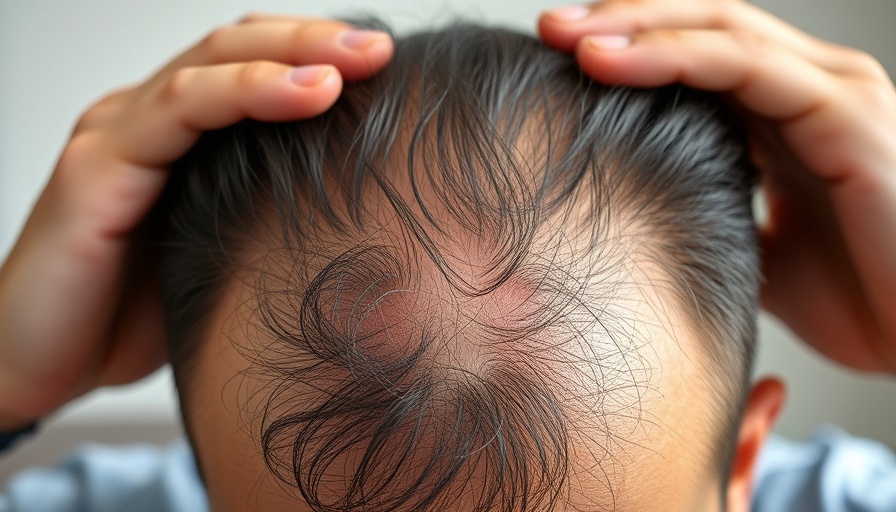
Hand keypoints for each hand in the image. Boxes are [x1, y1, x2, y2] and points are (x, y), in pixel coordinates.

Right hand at [0, 15, 393, 428]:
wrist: (35, 365)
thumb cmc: (128, 316)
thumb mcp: (216, 253)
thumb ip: (260, 215)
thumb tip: (350, 211)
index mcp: (177, 137)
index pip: (249, 67)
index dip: (314, 56)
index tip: (387, 68)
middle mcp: (145, 121)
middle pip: (235, 46)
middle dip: (314, 38)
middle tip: (383, 48)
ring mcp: (117, 136)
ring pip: (209, 63)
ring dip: (291, 53)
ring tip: (359, 59)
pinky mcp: (95, 169)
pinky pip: (176, 111)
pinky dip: (244, 92)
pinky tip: (306, 92)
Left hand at [538, 0, 895, 372]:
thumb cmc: (864, 299)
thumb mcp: (764, 256)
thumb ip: (719, 223)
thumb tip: (653, 228)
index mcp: (784, 118)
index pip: (697, 58)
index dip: (629, 50)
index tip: (557, 61)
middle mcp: (809, 89)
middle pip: (700, 28)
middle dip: (618, 21)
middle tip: (548, 28)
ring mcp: (831, 91)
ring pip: (718, 30)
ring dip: (634, 26)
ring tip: (564, 36)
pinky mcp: (844, 110)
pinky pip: (745, 65)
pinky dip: (672, 55)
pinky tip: (609, 60)